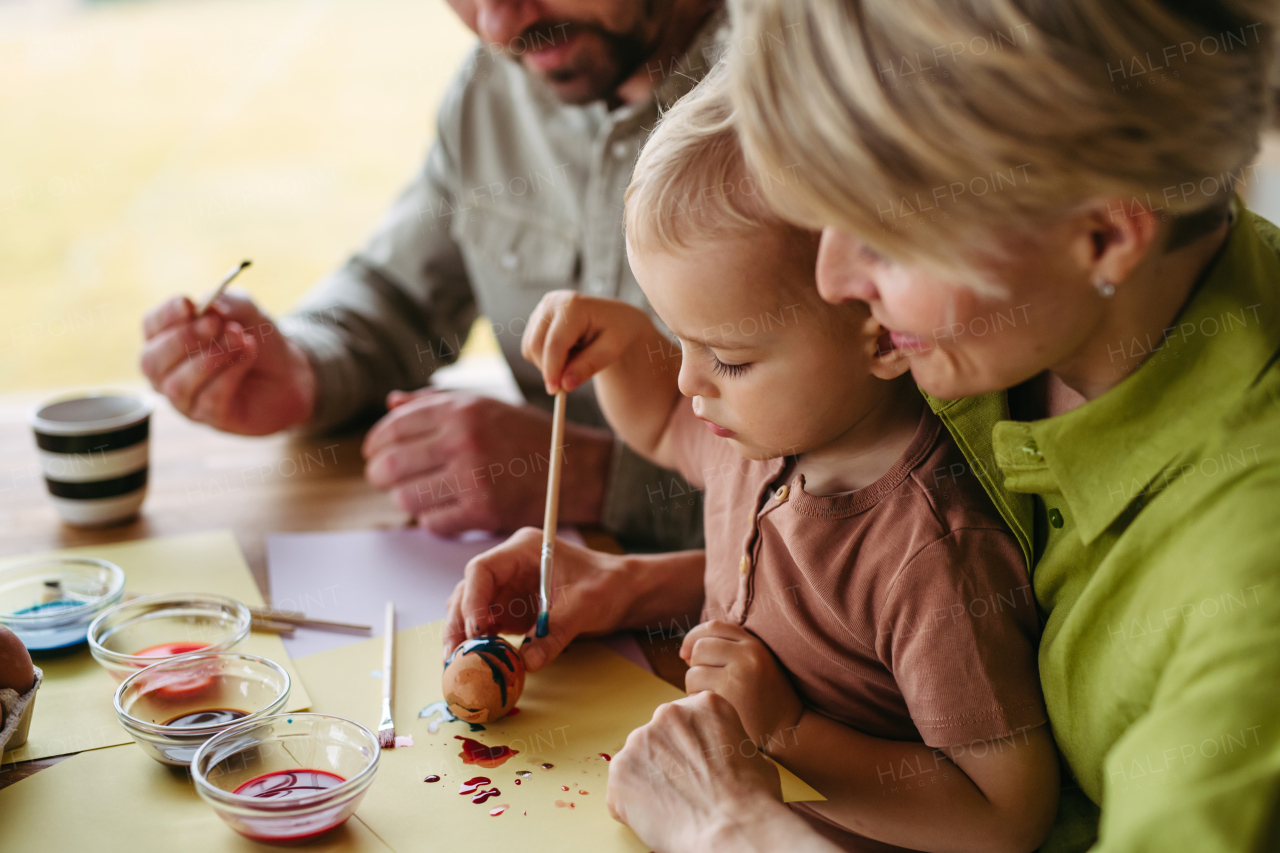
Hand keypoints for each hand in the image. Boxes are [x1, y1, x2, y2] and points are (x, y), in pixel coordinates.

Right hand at [140, 291, 315, 433]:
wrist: (290, 374)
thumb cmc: (257, 340)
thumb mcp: (247, 312)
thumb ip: (229, 302)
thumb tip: (210, 306)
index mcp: (168, 341)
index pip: (151, 327)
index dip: (165, 316)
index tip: (188, 304)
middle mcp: (169, 373)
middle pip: (152, 360)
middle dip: (184, 338)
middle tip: (216, 324)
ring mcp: (187, 400)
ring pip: (178, 384)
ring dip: (212, 357)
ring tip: (242, 340)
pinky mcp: (212, 417)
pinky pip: (210, 398)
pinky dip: (230, 373)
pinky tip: (247, 356)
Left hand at [363, 388, 612, 535]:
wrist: (573, 467)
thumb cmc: (526, 434)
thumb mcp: (484, 404)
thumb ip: (435, 402)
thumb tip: (390, 404)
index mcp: (460, 409)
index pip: (393, 427)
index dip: (375, 443)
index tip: (374, 452)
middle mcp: (463, 441)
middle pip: (390, 465)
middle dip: (379, 475)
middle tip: (384, 478)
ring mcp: (472, 479)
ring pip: (406, 498)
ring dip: (404, 499)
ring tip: (416, 494)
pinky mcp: (482, 512)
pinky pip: (432, 524)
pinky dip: (431, 520)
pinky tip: (444, 510)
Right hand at [442, 527, 630, 670]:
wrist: (622, 592)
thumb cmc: (607, 585)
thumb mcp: (584, 607)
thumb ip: (555, 632)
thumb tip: (527, 663)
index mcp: (523, 550)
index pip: (482, 570)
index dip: (472, 600)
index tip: (475, 630)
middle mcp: (509, 566)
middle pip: (469, 591)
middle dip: (459, 622)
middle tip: (453, 655)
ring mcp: (508, 588)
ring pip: (472, 609)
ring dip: (464, 635)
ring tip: (457, 663)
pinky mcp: (512, 609)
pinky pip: (488, 626)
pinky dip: (480, 644)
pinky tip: (476, 663)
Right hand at [522, 290, 657, 393]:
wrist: (614, 319)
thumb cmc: (616, 333)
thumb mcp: (611, 351)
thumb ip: (588, 367)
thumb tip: (564, 384)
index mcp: (574, 305)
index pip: (555, 343)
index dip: (552, 369)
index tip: (555, 391)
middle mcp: (554, 302)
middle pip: (537, 345)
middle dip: (550, 368)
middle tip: (568, 382)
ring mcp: (543, 307)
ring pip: (530, 347)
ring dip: (548, 363)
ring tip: (576, 357)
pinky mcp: (537, 316)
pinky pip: (530, 346)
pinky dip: (545, 357)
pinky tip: (566, 351)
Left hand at [607, 692, 791, 852]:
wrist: (732, 830)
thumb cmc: (752, 799)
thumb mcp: (754, 755)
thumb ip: (728, 744)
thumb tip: (725, 757)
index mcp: (705, 705)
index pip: (688, 721)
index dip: (693, 748)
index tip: (698, 767)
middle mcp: (668, 714)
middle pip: (661, 737)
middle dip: (668, 762)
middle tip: (685, 790)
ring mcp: (640, 741)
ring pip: (639, 762)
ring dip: (650, 782)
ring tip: (674, 807)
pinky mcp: (620, 771)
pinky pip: (622, 790)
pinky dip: (633, 806)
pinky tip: (659, 818)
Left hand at [681, 620, 803, 748]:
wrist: (788, 730)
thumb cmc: (765, 698)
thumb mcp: (756, 664)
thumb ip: (729, 650)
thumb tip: (685, 651)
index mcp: (755, 644)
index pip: (714, 626)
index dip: (694, 637)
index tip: (686, 654)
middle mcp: (748, 656)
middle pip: (700, 647)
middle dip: (695, 665)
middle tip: (705, 683)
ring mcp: (738, 677)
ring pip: (693, 672)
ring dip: (694, 687)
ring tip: (712, 698)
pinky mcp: (727, 698)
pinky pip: (695, 692)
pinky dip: (696, 701)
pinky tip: (712, 709)